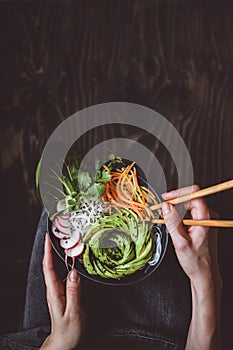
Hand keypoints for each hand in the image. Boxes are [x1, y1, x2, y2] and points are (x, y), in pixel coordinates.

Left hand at [40, 234, 85, 349]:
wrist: (64, 341)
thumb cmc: (68, 330)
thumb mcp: (73, 311)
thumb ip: (74, 292)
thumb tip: (74, 273)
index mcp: (54, 292)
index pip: (48, 267)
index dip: (47, 252)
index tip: (48, 239)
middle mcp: (54, 289)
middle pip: (49, 265)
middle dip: (50, 249)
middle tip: (55, 235)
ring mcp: (57, 291)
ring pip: (55, 269)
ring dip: (56, 255)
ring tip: (61, 243)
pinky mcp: (63, 293)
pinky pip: (62, 275)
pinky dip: (64, 264)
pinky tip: (69, 261)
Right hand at [162, 185, 220, 283]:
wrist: (205, 274)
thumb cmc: (196, 262)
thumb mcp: (180, 242)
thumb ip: (172, 222)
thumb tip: (166, 207)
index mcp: (206, 218)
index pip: (194, 194)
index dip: (178, 194)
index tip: (166, 198)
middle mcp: (209, 217)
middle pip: (191, 199)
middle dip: (175, 204)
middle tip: (163, 210)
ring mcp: (206, 220)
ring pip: (189, 207)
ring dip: (177, 212)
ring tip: (170, 223)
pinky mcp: (203, 224)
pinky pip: (190, 214)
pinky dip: (180, 218)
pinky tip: (176, 228)